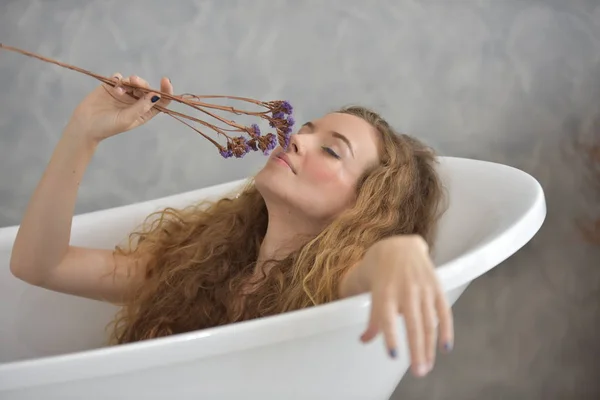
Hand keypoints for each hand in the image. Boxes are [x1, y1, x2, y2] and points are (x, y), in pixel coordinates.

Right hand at [67, 73, 172, 142]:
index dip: (166, 91)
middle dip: (142, 83)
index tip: (165, 81)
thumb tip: (156, 96)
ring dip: (131, 81)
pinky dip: (118, 79)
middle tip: (134, 81)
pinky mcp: (112, 86)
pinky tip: (115, 87)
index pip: (160, 101)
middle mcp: (136, 102)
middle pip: (146, 88)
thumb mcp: (127, 119)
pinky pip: (119, 77)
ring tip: (121, 87)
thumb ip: (141, 107)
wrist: (85, 125)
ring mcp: (125, 93)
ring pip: (134, 81)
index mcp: (144, 112)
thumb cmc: (108, 126)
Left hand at [359, 235, 453, 377]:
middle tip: (417, 372)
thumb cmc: (378, 269)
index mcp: (384, 290)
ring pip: (428, 322)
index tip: (394, 355)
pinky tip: (445, 348)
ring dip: (429, 347)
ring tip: (426, 366)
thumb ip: (369, 315)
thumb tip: (364, 340)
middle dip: (416, 350)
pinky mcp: (436, 287)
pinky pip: (444, 311)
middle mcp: (404, 290)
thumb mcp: (367, 288)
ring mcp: (422, 288)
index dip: (390, 335)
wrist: (399, 246)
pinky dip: (446, 330)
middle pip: (412, 324)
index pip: (387, 316)